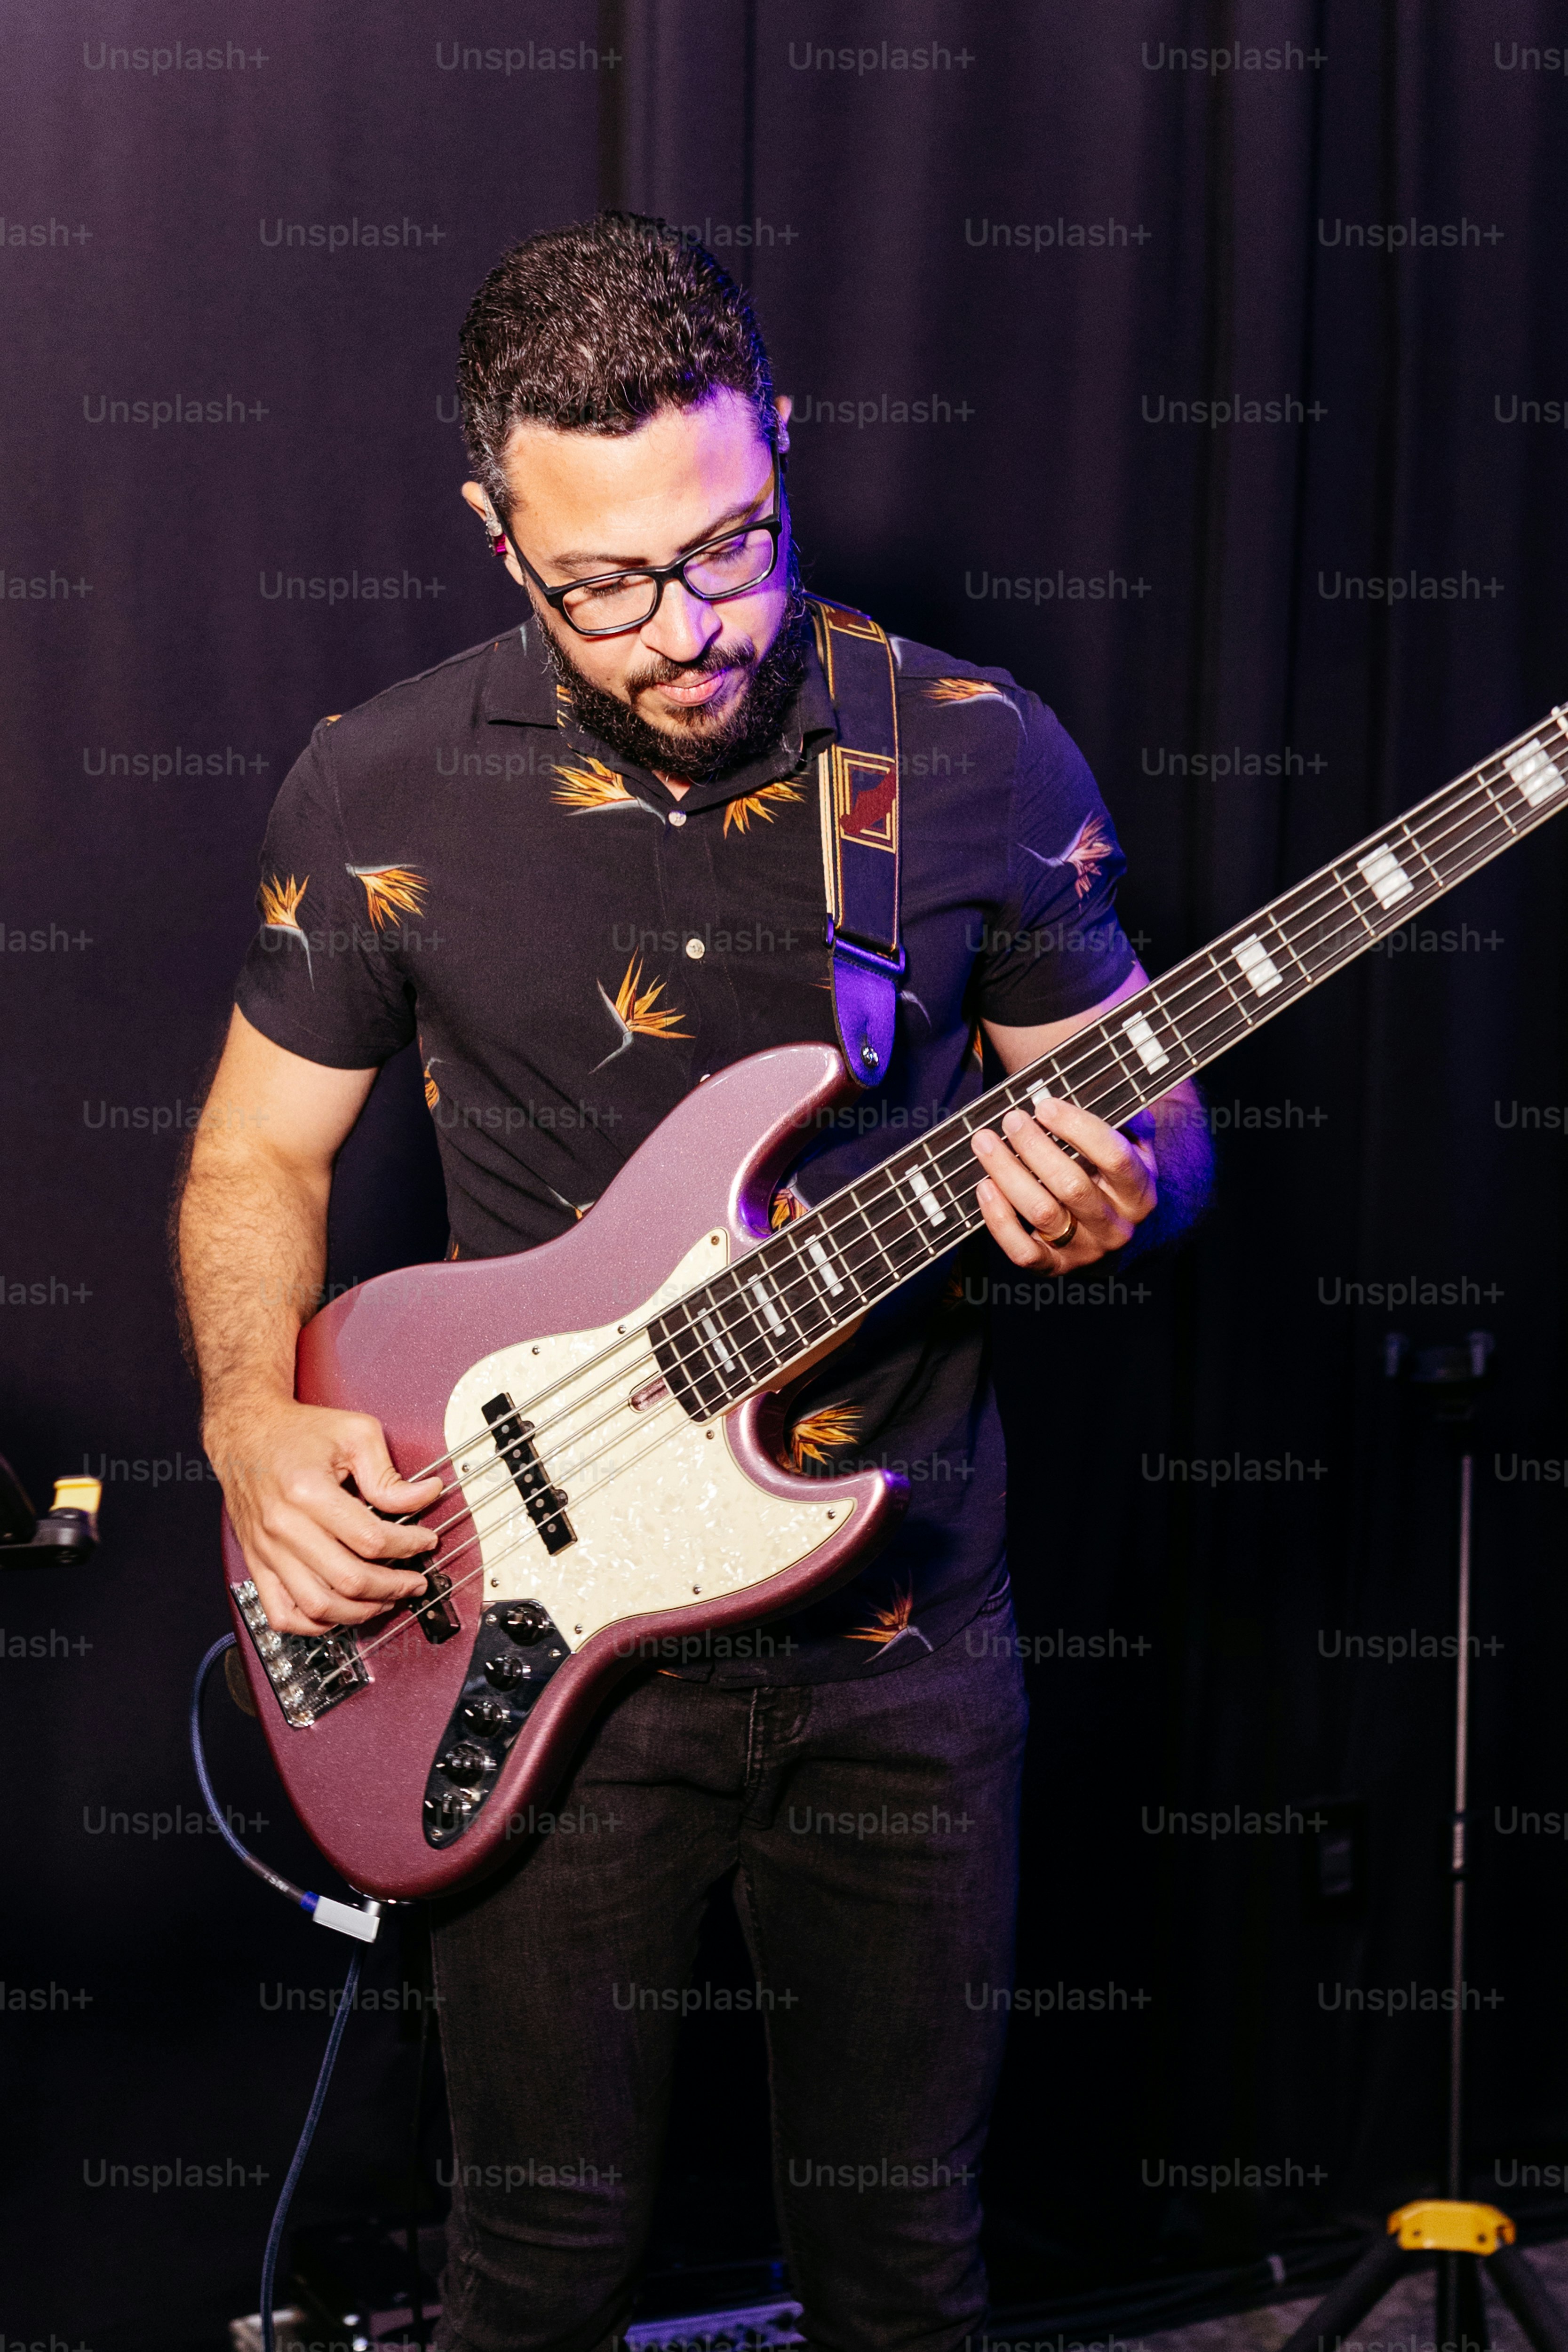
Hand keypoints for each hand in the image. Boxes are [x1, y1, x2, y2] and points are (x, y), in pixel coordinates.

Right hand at [208, 1400, 443, 1634]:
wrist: (246, 1433)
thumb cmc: (298, 1432)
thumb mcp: (354, 1434)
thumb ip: (388, 1473)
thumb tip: (425, 1496)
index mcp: (308, 1491)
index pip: (371, 1539)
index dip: (408, 1546)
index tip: (425, 1541)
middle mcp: (284, 1526)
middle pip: (349, 1580)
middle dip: (393, 1586)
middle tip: (415, 1581)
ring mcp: (267, 1550)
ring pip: (319, 1606)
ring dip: (361, 1611)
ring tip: (386, 1599)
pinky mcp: (257, 1562)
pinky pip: (282, 1614)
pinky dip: (314, 1625)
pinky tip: (340, 1614)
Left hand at [970, 1093, 1156, 1270]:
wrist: (1117, 1228)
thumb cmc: (1113, 1172)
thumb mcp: (1132, 1143)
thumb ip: (1125, 1116)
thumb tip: (1110, 1086)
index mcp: (1140, 1191)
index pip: (1114, 1158)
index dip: (1078, 1128)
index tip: (1045, 1105)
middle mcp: (1117, 1226)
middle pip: (1072, 1186)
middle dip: (1035, 1148)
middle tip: (1011, 1119)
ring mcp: (1086, 1250)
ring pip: (1043, 1213)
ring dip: (1008, 1173)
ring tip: (986, 1142)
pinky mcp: (1055, 1267)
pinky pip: (1023, 1251)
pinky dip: (999, 1220)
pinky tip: (984, 1187)